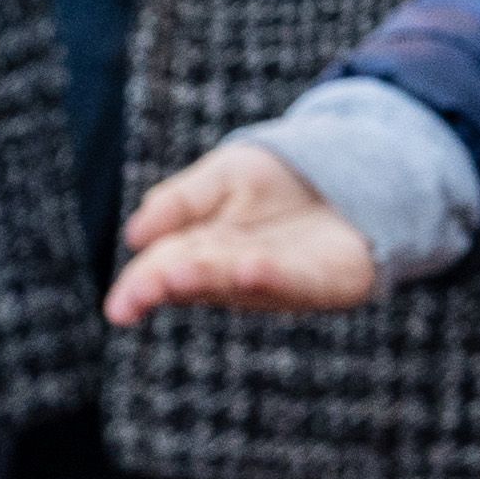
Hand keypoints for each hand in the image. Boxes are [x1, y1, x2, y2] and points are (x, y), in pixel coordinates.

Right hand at [107, 141, 381, 323]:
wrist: (360, 170)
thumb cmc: (283, 178)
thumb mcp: (226, 175)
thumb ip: (181, 201)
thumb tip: (135, 236)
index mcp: (203, 251)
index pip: (163, 269)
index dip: (140, 288)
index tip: (119, 308)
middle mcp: (235, 272)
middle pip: (197, 278)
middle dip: (170, 283)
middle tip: (147, 287)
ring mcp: (280, 281)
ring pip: (240, 282)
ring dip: (212, 278)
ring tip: (182, 274)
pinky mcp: (327, 282)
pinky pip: (297, 281)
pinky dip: (272, 276)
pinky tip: (250, 266)